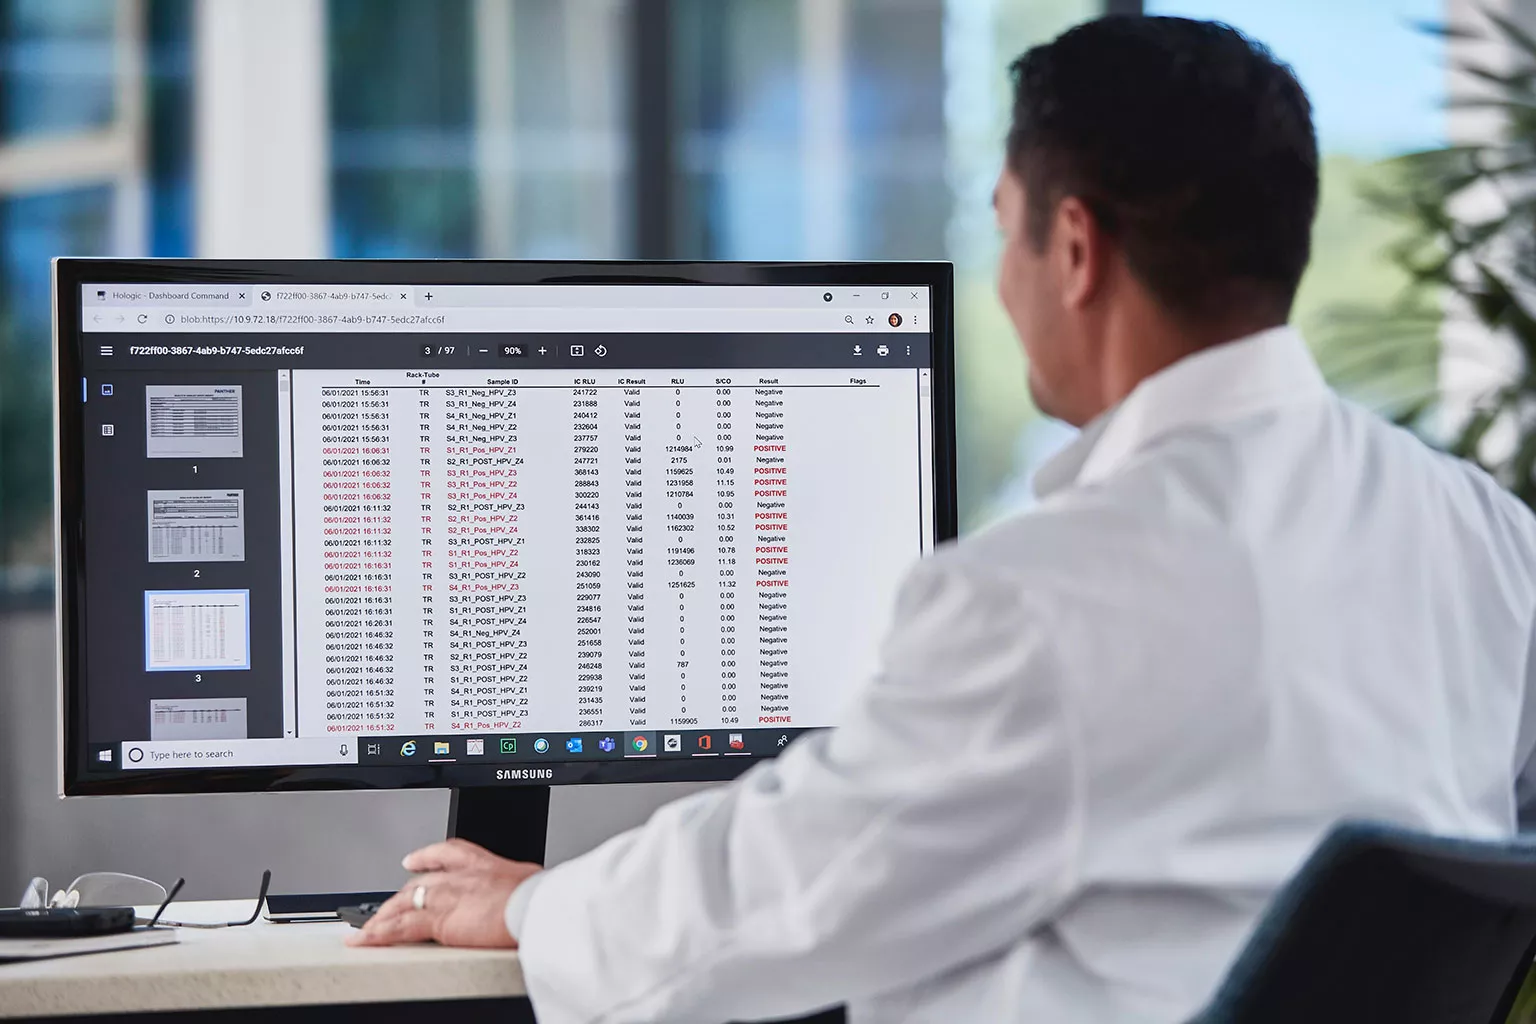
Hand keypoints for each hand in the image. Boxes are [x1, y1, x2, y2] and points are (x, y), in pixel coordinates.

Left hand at [347, 838, 542, 948]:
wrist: (534, 906)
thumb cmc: (538, 895)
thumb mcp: (529, 880)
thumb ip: (517, 886)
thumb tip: (527, 891)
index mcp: (480, 862)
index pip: (444, 853)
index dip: (424, 857)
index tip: (412, 861)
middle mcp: (456, 875)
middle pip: (416, 883)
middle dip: (398, 896)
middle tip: (385, 908)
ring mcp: (442, 896)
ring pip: (401, 905)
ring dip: (381, 917)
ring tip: (366, 929)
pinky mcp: (435, 921)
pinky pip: (398, 929)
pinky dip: (377, 934)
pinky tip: (363, 939)